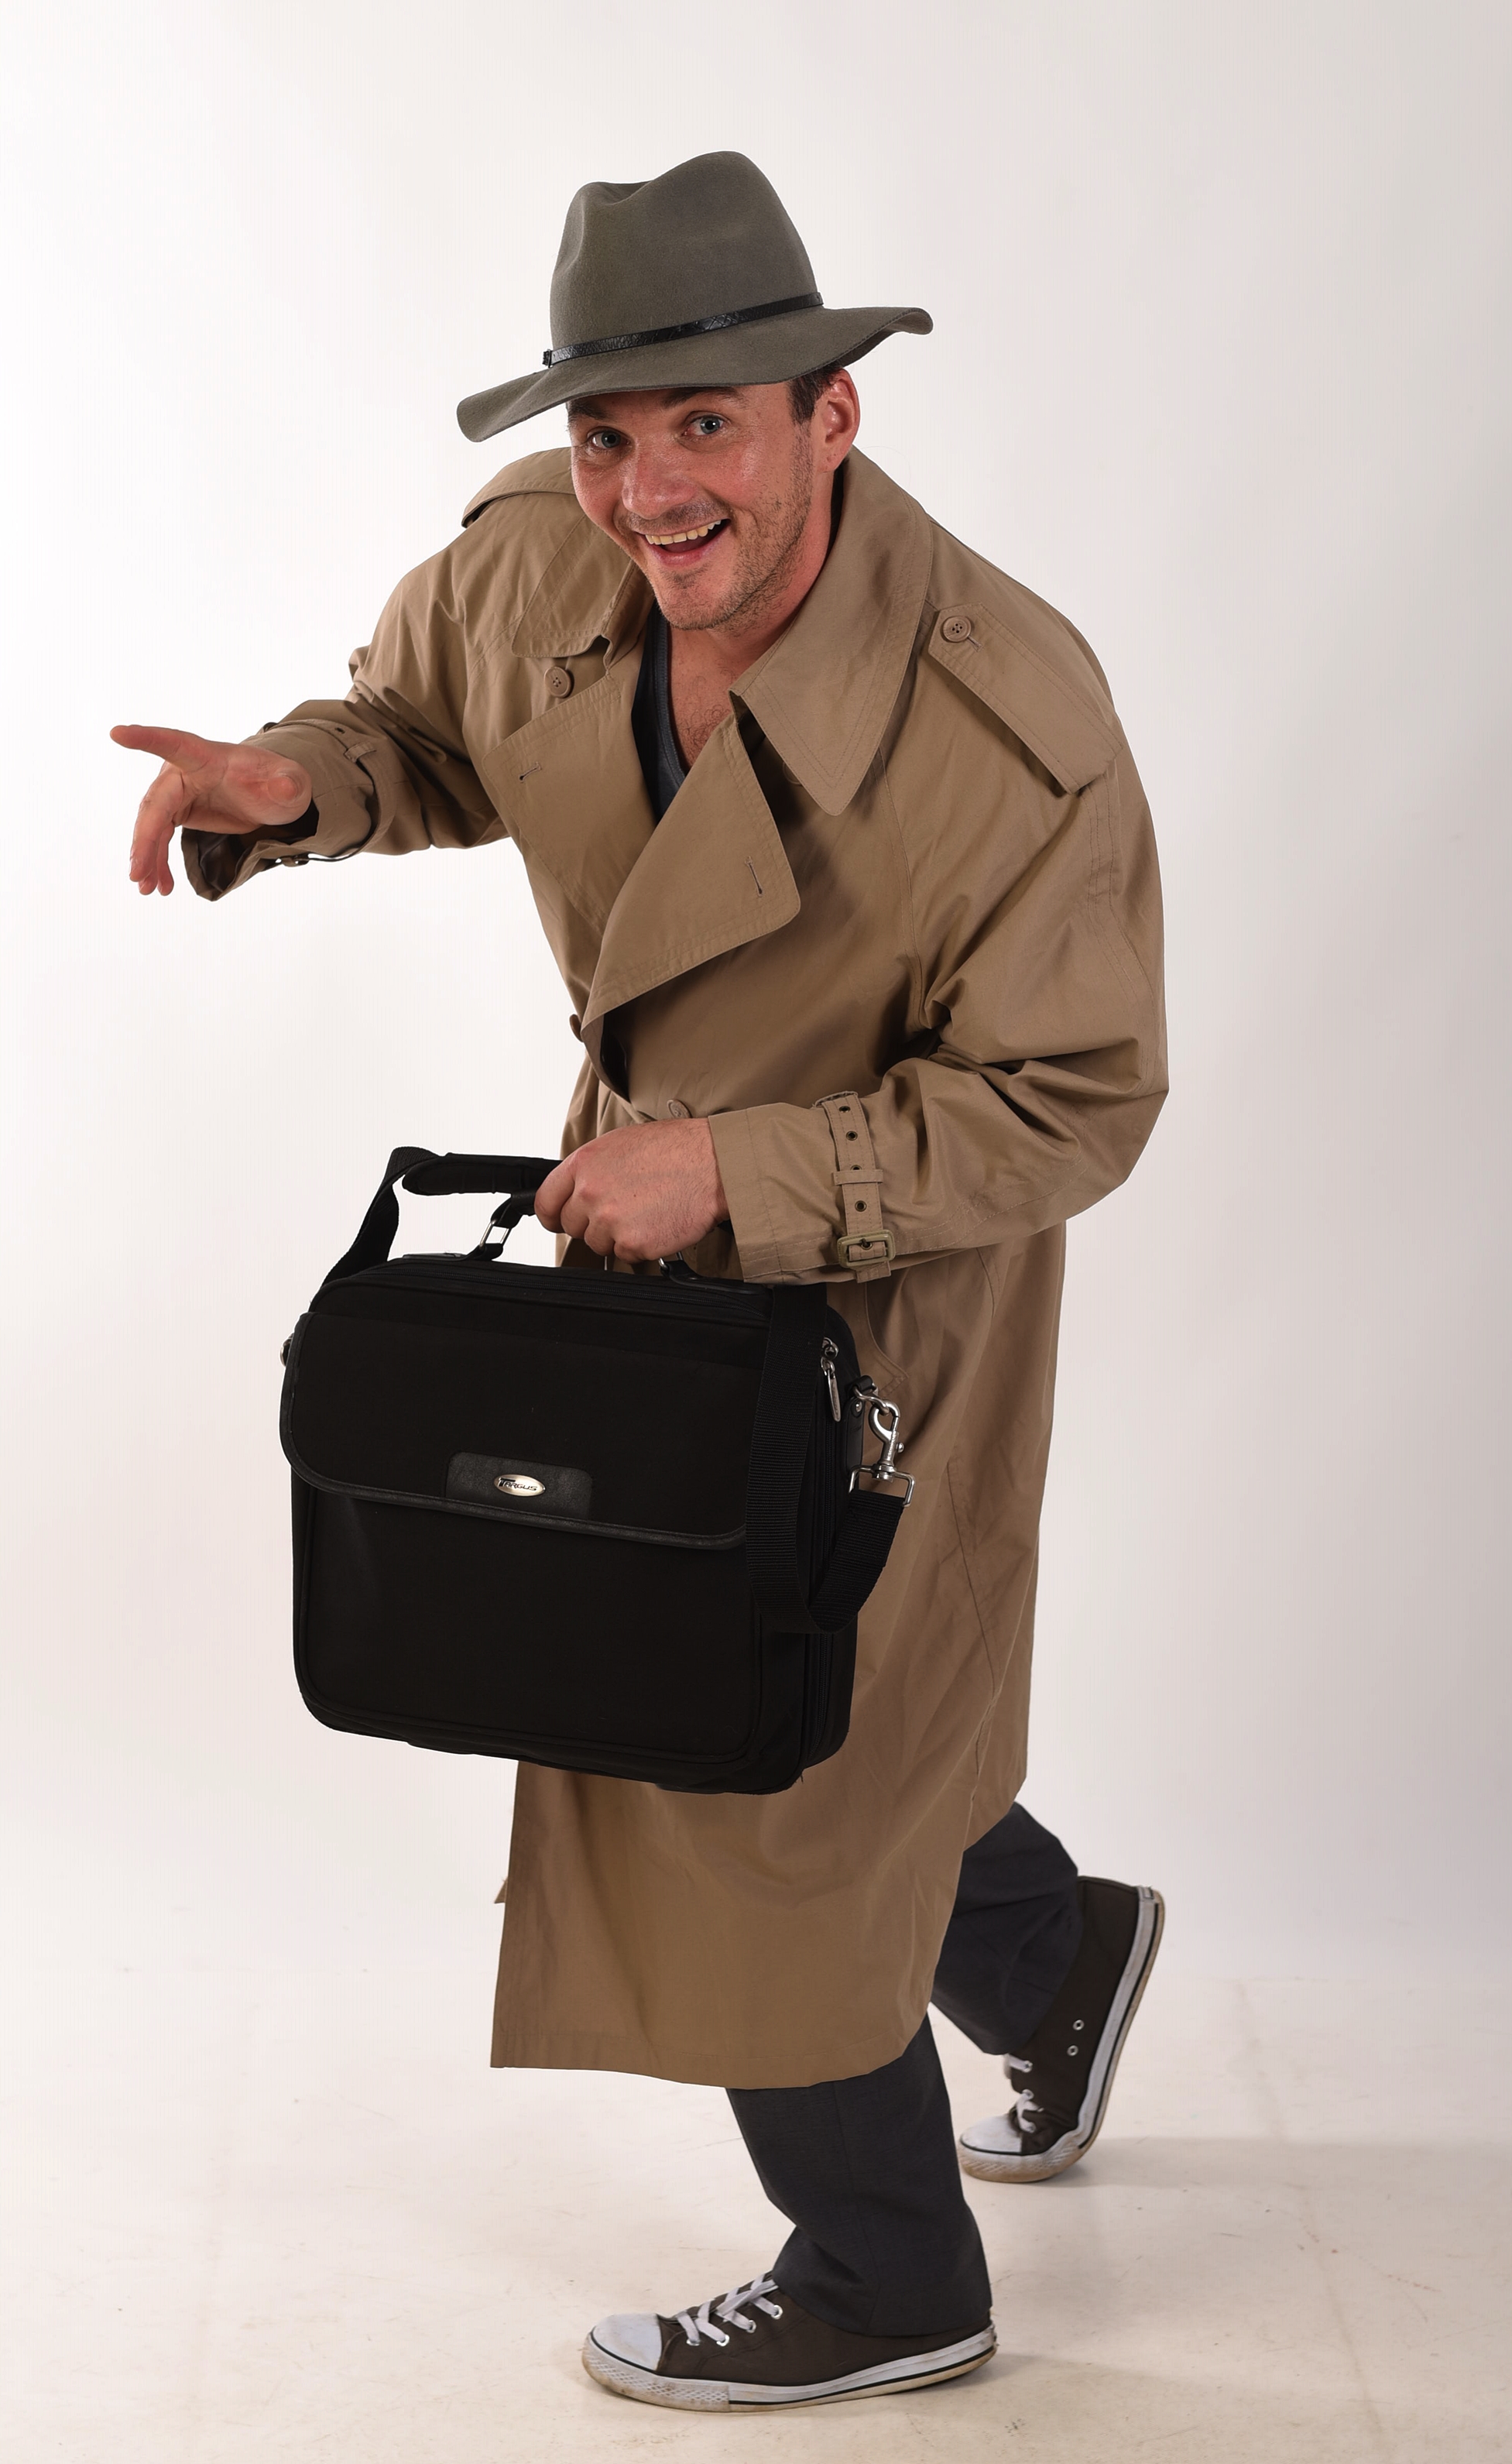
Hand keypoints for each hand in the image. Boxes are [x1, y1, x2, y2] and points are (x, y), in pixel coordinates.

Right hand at [112, 724, 313, 895]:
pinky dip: (158, 861)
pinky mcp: (178, 812)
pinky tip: (161, 885)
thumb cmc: (277, 782)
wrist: (273, 796)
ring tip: (147, 887)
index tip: (118, 733)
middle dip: (144, 839)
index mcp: (207, 757)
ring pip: (151, 825)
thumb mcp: (290, 783)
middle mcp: (183, 772)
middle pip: (155, 803)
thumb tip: (289, 786)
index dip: (147, 738)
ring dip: (147, 856)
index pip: (174, 743)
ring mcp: (177, 793)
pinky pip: (160, 838)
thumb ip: (288, 784)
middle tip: (137, 873)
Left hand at [535, 1119, 727, 1262]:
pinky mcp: (633, 1243)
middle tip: (624, 1210)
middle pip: (573, 1227)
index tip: (560, 1220)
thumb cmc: (676, 1149)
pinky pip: (625, 1255)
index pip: (547, 1202)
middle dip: (594, 1224)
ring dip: (618, 1236)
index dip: (554, 1215)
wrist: (714, 1164)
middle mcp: (591, 1192)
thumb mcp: (621, 1144)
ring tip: (646, 1212)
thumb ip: (592, 1169)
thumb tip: (576, 1191)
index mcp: (584, 1163)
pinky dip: (641, 1245)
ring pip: (599, 1244)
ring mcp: (610, 1220)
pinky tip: (658, 1222)